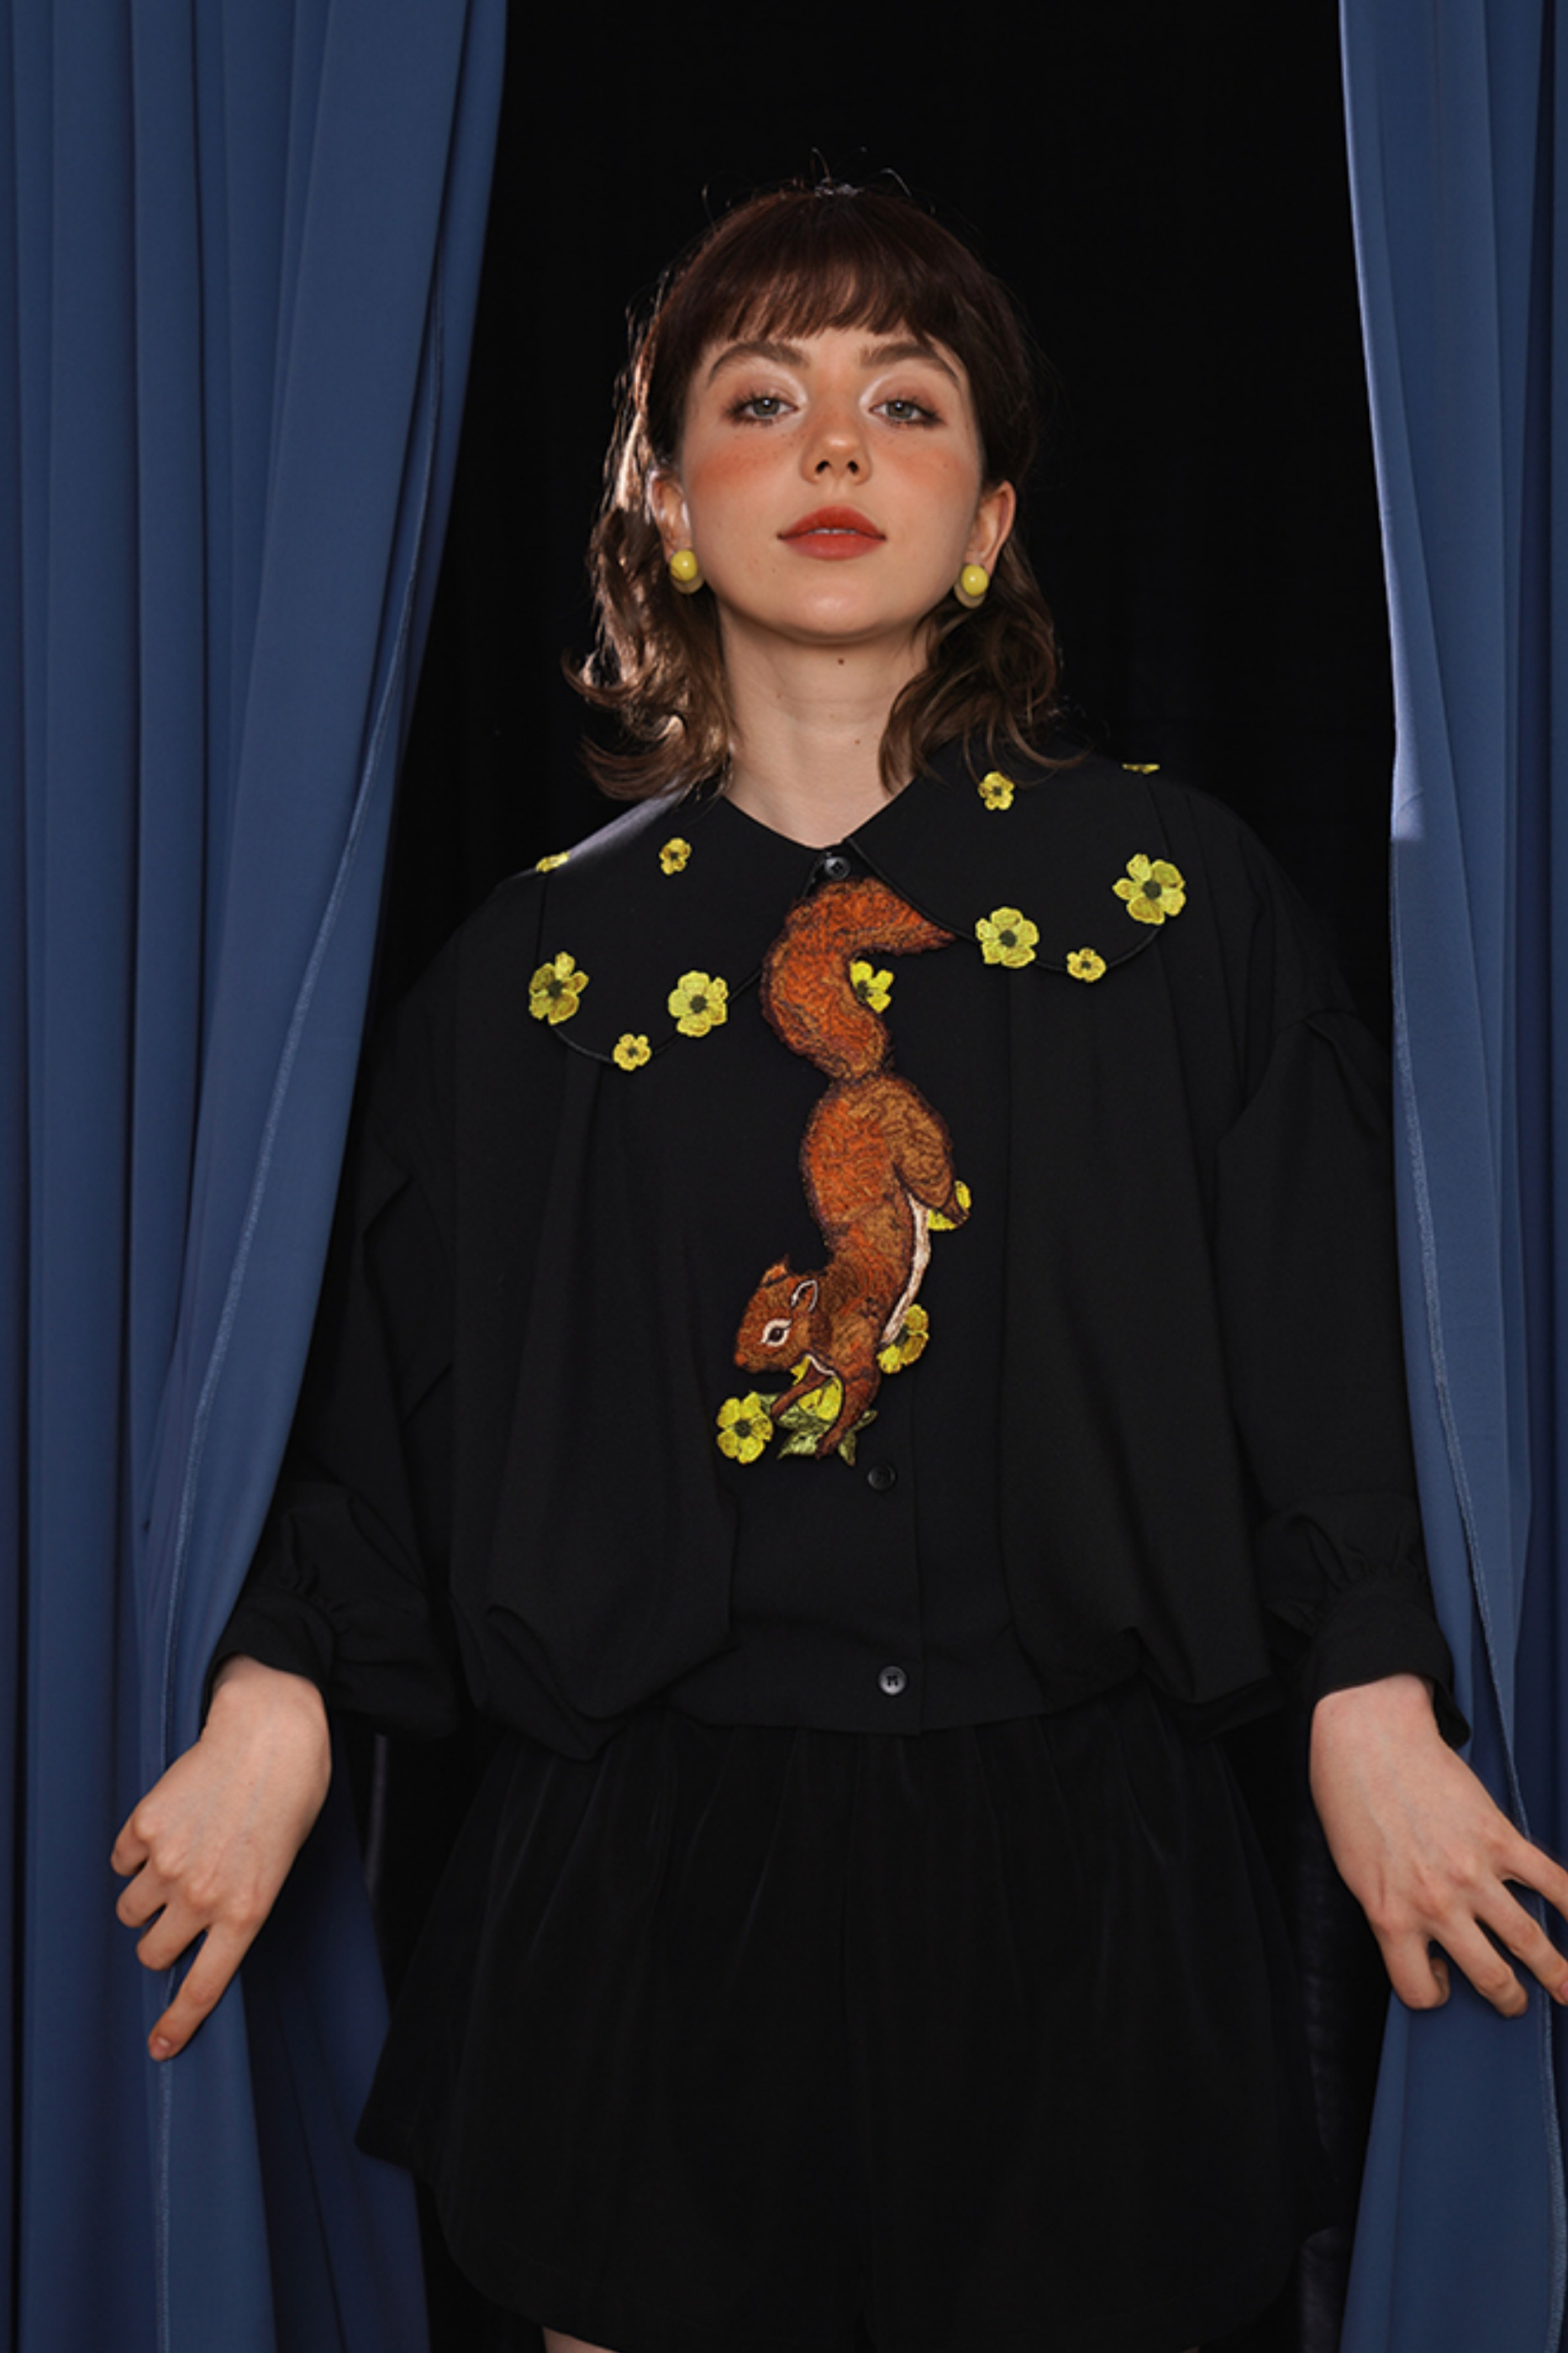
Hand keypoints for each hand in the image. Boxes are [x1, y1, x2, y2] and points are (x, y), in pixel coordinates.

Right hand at [111, 1655, 330, 2059]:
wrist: (271, 1732)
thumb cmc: (288, 1797)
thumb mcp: (279, 1865)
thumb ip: (240, 1906)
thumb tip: (199, 1935)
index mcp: (246, 1912)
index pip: (203, 1988)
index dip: (177, 2024)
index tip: (159, 2046)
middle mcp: (203, 1895)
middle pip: (153, 1952)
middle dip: (160, 1938)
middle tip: (179, 1909)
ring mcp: (170, 1862)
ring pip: (131, 1909)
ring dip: (146, 1895)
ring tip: (178, 1858)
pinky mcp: (146, 1826)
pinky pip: (122, 1860)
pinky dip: (137, 1851)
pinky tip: (170, 1824)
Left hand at [1311, 1671, 1567, 2017]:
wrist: (1367, 1736)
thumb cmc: (1349, 1797)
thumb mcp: (1353, 1870)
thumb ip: (1388, 1910)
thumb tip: (1419, 1940)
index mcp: (1390, 1915)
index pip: (1420, 1990)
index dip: (1432, 1992)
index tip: (1440, 1979)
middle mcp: (1435, 1902)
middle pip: (1489, 1977)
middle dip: (1508, 1999)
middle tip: (1517, 2003)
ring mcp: (1472, 1871)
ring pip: (1529, 1940)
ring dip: (1555, 1972)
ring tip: (1564, 1987)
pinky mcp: (1499, 1837)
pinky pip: (1552, 1882)